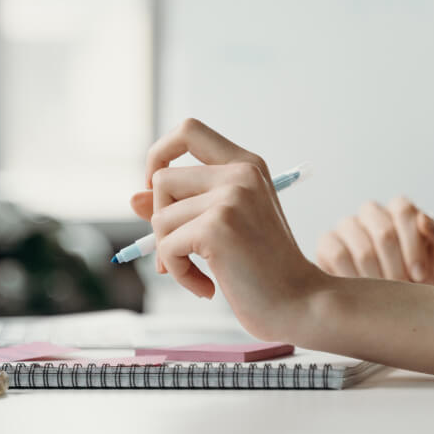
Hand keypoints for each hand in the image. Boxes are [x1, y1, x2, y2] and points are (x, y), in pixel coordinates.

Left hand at [129, 119, 326, 340]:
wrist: (300, 303)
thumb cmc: (265, 269)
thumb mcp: (224, 226)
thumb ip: (183, 206)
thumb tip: (133, 198)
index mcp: (246, 164)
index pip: (188, 130)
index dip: (160, 154)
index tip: (157, 188)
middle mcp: (240, 173)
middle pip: (163, 179)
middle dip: (161, 220)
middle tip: (182, 251)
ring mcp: (230, 197)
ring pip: (160, 217)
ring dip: (170, 254)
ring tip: (200, 273)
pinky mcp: (217, 227)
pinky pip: (167, 247)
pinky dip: (178, 273)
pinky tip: (205, 287)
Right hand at [316, 197, 433, 284]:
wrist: (399, 300)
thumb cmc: (424, 276)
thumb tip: (423, 219)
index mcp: (399, 208)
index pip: (404, 210)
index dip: (414, 246)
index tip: (421, 276)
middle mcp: (371, 212)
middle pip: (384, 232)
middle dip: (398, 268)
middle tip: (403, 289)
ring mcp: (347, 226)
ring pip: (362, 249)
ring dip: (379, 278)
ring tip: (386, 293)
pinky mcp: (327, 243)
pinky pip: (338, 255)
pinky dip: (355, 277)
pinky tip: (364, 291)